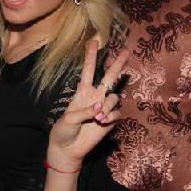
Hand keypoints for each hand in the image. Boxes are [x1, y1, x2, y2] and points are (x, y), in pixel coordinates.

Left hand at [47, 40, 128, 170]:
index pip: (88, 70)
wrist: (68, 149)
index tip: (93, 41)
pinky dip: (111, 116)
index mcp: (82, 92)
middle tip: (127, 51)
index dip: (91, 56)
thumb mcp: (68, 119)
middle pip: (109, 77)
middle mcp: (95, 97)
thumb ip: (84, 111)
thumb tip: (100, 108)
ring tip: (98, 117)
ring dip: (108, 105)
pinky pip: (117, 113)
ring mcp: (104, 108)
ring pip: (114, 97)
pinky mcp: (110, 121)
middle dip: (118, 64)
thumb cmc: (64, 131)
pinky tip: (102, 122)